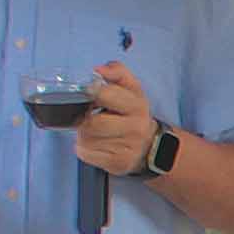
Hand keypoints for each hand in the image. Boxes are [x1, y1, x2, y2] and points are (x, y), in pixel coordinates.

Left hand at [72, 57, 160, 175]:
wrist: (150, 145)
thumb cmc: (133, 114)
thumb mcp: (131, 88)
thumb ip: (117, 72)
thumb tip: (98, 69)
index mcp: (136, 105)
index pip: (106, 95)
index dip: (91, 93)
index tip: (88, 94)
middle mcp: (135, 127)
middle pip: (92, 123)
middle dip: (85, 119)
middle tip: (88, 116)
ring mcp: (127, 148)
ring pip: (86, 139)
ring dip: (83, 134)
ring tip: (93, 131)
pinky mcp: (117, 163)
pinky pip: (86, 154)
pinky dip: (84, 148)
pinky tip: (95, 143)